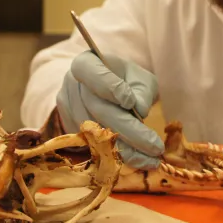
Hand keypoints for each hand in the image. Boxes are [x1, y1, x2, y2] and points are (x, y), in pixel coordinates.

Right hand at [56, 50, 163, 169]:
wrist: (109, 89)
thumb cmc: (128, 81)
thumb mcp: (141, 79)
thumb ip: (142, 92)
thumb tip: (140, 111)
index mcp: (86, 63)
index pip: (89, 71)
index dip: (108, 86)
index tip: (130, 102)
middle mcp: (71, 84)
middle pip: (96, 108)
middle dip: (128, 130)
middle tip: (155, 146)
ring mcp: (67, 108)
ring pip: (94, 132)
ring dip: (125, 149)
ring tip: (152, 159)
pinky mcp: (69, 129)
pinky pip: (92, 145)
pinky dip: (117, 155)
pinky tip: (138, 159)